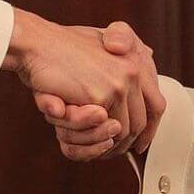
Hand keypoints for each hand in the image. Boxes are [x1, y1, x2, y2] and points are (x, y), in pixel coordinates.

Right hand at [3, 11, 162, 152]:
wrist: (37, 43)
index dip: (150, 129)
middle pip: (140, 123)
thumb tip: (150, 54)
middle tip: (111, 151)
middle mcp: (132, 73)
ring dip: (107, 144)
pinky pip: (102, 130)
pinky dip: (92, 139)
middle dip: (126, 142)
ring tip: (95, 148)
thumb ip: (124, 49)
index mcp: (136, 62)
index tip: (140, 143)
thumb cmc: (63, 45)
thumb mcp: (102, 42)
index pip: (156, 105)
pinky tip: (83, 139)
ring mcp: (118, 85)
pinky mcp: (99, 97)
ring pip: (122, 131)